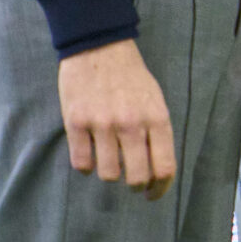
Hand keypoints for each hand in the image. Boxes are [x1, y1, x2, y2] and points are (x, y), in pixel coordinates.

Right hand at [57, 37, 175, 198]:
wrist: (99, 46)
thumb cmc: (131, 77)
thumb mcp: (155, 100)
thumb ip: (157, 132)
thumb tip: (156, 170)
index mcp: (157, 118)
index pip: (164, 168)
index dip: (160, 189)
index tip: (152, 194)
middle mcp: (131, 124)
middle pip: (136, 178)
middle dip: (135, 186)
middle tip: (131, 182)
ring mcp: (102, 124)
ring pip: (108, 175)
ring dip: (109, 173)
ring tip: (109, 160)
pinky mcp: (76, 122)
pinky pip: (81, 163)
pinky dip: (85, 166)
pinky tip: (89, 154)